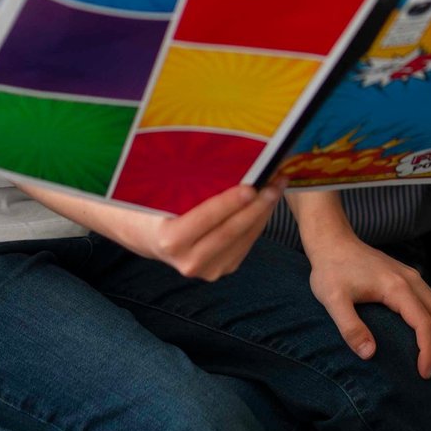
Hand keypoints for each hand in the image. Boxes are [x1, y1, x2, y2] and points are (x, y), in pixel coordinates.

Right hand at [118, 182, 286, 281]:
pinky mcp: (222, 270)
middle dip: (258, 204)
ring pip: (244, 238)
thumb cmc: (157, 207)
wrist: (152, 238)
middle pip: (231, 230)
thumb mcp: (163, 195)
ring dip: (264, 211)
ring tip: (278, 185)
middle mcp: (189, 261)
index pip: (206, 218)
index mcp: (170, 240)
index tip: (252, 186)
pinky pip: (246, 243)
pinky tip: (267, 202)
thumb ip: (188, 185)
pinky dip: (258, 221)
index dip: (231, 202)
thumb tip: (225, 160)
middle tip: (276, 179)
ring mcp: (208, 270)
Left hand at [307, 228, 430, 380]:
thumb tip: (370, 354)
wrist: (333, 241)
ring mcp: (412, 278)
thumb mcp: (332, 300)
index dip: (428, 351)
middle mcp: (412, 281)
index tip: (423, 374)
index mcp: (397, 287)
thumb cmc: (331, 270)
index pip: (424, 324)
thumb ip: (350, 327)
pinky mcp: (408, 278)